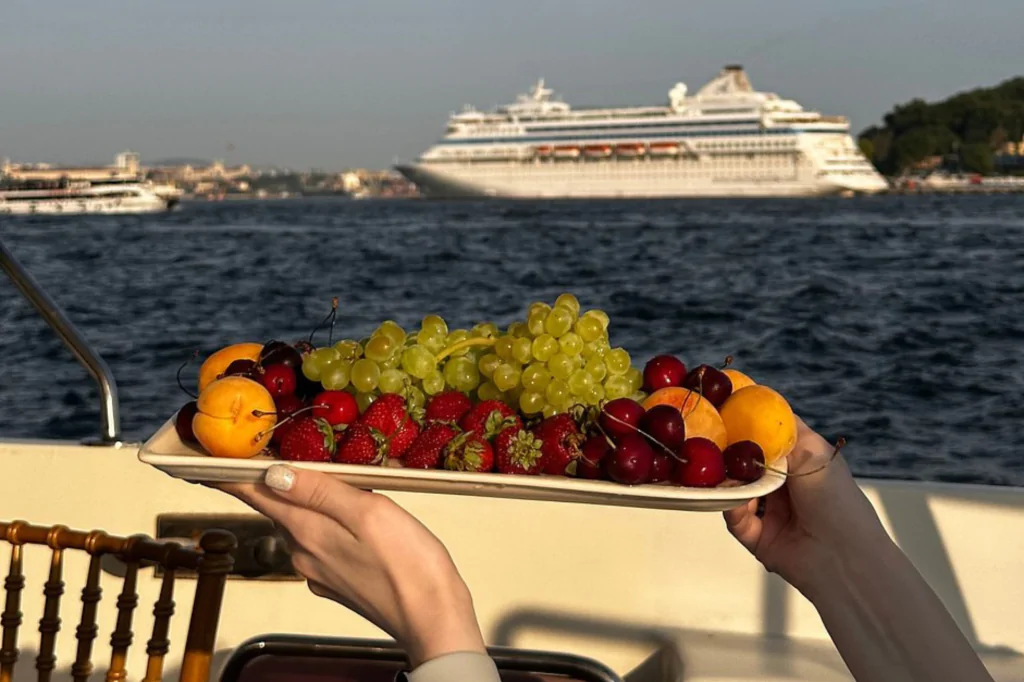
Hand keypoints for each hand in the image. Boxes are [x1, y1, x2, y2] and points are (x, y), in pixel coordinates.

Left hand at [215, 465, 485, 667]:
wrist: (433, 619)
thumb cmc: (408, 565)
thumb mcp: (368, 512)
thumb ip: (321, 492)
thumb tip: (274, 475)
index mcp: (307, 531)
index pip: (256, 495)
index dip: (232, 474)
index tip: (205, 460)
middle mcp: (304, 554)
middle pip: (278, 508)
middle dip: (273, 481)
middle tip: (272, 451)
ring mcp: (321, 571)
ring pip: (303, 525)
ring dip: (305, 501)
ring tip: (320, 477)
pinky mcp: (340, 582)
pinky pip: (323, 542)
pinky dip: (327, 523)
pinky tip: (350, 514)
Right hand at [723, 417, 890, 594]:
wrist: (845, 559)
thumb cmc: (838, 502)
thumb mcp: (815, 454)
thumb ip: (782, 434)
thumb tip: (753, 413)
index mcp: (802, 461)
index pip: (770, 436)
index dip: (749, 423)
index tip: (725, 411)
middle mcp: (785, 484)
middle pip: (747, 461)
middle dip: (730, 453)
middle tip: (710, 442)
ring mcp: (769, 510)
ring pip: (736, 488)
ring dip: (729, 481)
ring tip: (720, 473)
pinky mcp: (757, 536)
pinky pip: (735, 517)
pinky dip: (731, 507)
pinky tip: (735, 500)